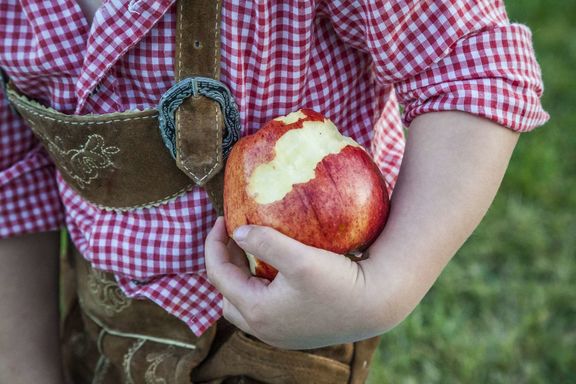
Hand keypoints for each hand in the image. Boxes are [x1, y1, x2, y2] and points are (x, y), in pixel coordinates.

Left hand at [204, 217, 383, 348]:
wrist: (379, 304)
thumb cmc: (340, 281)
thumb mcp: (300, 257)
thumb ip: (265, 242)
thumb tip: (238, 232)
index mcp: (257, 312)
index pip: (218, 275)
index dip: (214, 244)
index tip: (223, 219)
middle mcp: (264, 330)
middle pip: (226, 295)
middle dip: (225, 264)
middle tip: (236, 238)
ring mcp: (280, 334)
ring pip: (245, 306)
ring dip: (241, 279)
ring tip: (252, 253)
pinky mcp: (296, 332)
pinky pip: (265, 310)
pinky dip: (260, 289)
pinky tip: (275, 271)